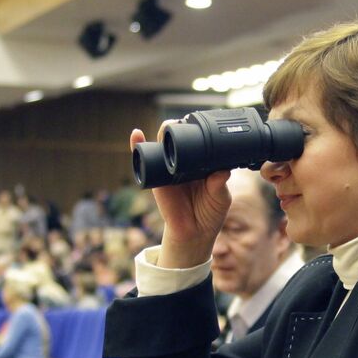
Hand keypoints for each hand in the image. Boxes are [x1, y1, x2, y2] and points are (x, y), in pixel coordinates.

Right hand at [129, 127, 230, 268]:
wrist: (194, 234)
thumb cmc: (209, 214)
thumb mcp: (220, 199)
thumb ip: (219, 185)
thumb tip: (221, 173)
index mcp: (203, 163)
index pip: (199, 140)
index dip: (199, 130)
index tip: (202, 123)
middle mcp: (185, 162)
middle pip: (179, 137)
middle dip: (180, 127)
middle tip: (185, 125)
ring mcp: (169, 169)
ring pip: (162, 145)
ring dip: (162, 134)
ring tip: (166, 130)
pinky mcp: (155, 178)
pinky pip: (145, 160)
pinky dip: (138, 145)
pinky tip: (136, 134)